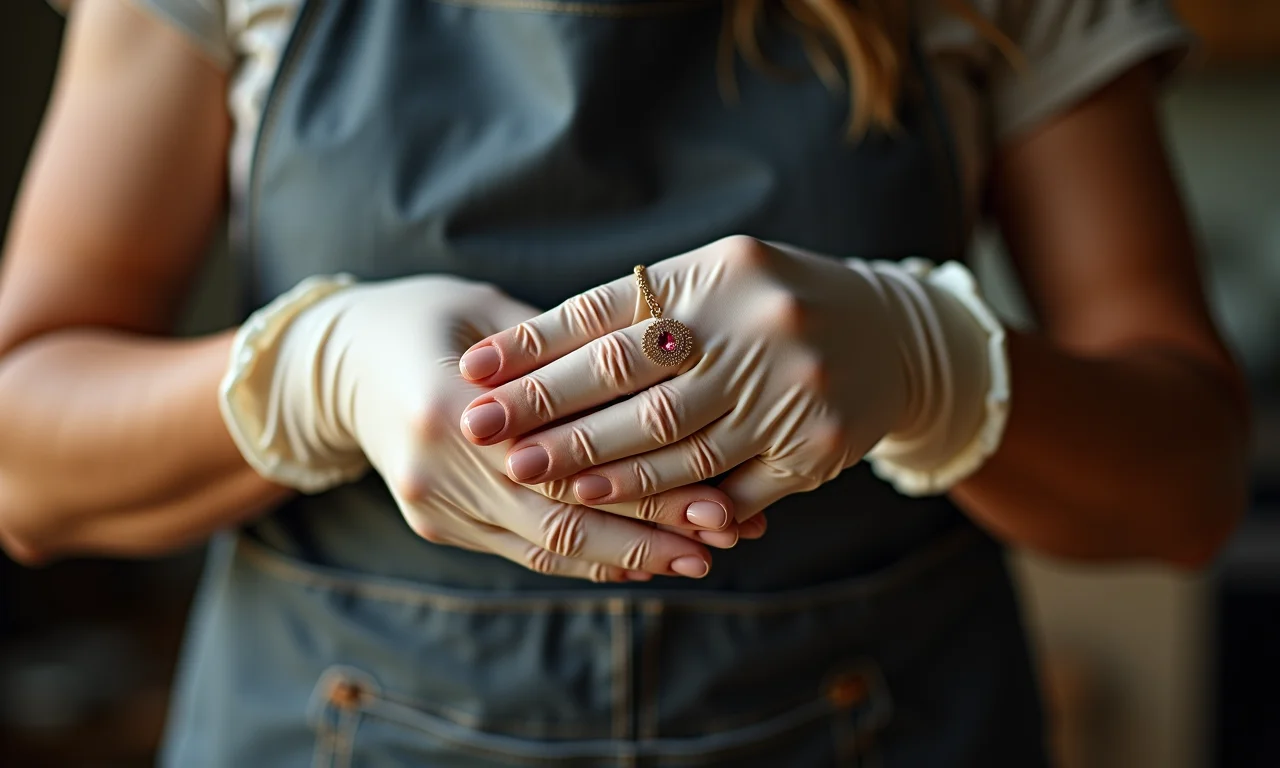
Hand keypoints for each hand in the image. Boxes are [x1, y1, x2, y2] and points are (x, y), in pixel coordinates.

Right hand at [254, 275, 736, 580]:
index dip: (645, 489)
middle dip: (652, 533)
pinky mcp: (437, 525)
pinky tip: (644, 556)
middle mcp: (434, 468)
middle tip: (730, 534)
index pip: (565, 464)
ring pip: (547, 548)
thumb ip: (566, 352)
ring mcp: (432, 506)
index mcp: (445, 404)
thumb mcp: (492, 311)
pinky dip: (588, 555)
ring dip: (631, 555)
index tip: (718, 497)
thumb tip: (669, 375)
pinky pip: (525, 551)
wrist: (342, 364)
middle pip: (561, 520)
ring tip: (704, 551)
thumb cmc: (430, 317)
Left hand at [456, 236, 993, 519]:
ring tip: (537, 476)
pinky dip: (671, 502)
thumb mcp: (711, 278)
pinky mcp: (815, 447)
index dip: (536, 345)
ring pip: (675, 443)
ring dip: (599, 466)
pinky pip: (729, 487)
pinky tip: (622, 510)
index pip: (609, 312)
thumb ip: (630, 308)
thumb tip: (517, 350)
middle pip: (634, 382)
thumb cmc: (772, 303)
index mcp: (721, 272)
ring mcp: (791, 389)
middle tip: (488, 436)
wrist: (892, 336)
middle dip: (553, 414)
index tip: (474, 372)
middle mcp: (759, 324)